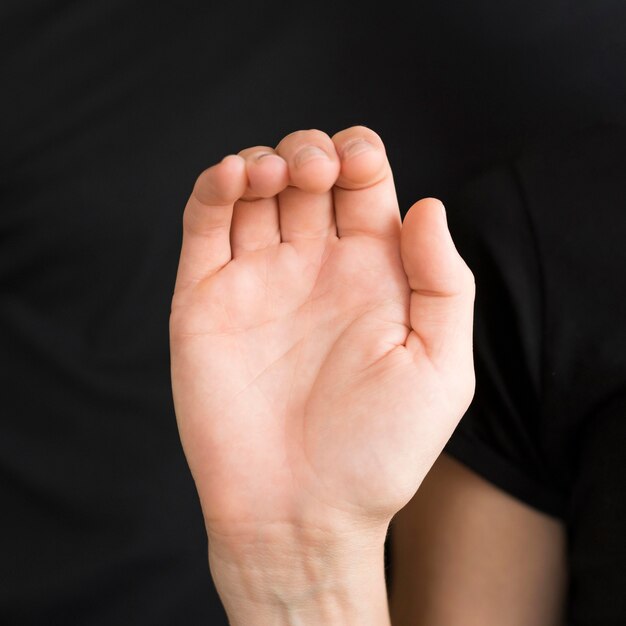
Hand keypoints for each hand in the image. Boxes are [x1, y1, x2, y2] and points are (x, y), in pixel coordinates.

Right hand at [169, 126, 473, 611]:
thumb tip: (427, 206)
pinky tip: (233, 177)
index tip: (357, 166)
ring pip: (252, 190)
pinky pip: (203, 226)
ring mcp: (257, 281)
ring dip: (263, 161)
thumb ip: (443, 281)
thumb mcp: (441, 369)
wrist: (300, 512)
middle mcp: (312, 270)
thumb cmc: (376, 453)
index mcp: (370, 275)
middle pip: (307, 174)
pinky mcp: (206, 300)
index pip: (364, 185)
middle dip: (310, 152)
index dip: (360, 155)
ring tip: (274, 176)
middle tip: (315, 174)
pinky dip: (213, 188)